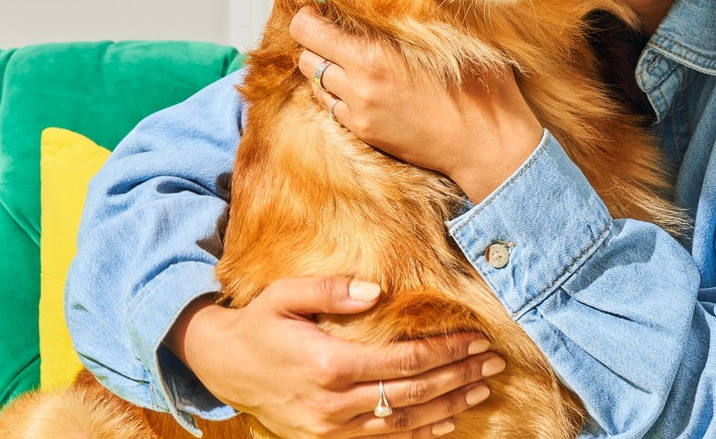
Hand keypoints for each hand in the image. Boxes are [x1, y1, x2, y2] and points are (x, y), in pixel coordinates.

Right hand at [166, 276, 503, 437]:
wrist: (221, 366)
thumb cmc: (259, 323)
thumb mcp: (285, 296)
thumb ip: (330, 290)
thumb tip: (376, 291)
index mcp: (330, 365)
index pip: (404, 361)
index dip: (445, 350)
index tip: (476, 337)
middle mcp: (334, 404)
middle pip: (413, 394)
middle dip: (458, 376)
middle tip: (494, 361)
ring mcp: (331, 429)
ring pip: (404, 423)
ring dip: (449, 406)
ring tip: (483, 389)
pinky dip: (420, 433)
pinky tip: (449, 421)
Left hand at [291, 8, 543, 202]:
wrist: (486, 144)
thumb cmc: (478, 85)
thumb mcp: (448, 37)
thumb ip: (411, 13)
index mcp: (373, 58)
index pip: (308, 30)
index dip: (310, 14)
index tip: (323, 8)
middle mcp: (357, 88)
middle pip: (304, 56)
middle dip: (316, 41)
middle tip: (339, 31)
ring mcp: (358, 115)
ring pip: (314, 83)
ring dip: (326, 67)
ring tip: (353, 58)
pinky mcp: (365, 134)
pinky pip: (332, 107)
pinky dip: (338, 92)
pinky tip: (365, 84)